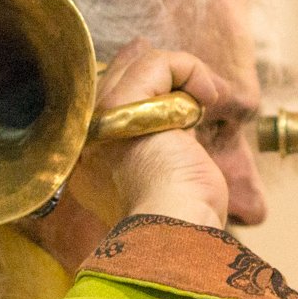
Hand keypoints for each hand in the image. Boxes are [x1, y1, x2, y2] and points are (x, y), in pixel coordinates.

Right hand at [72, 38, 233, 229]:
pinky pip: (156, 64)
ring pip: (138, 65)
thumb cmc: (183, 219)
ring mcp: (101, 123)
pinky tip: (209, 95)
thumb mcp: (169, 172)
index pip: (109, 100)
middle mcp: (87, 139)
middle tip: (203, 91)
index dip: (144, 80)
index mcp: (92, 160)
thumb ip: (161, 139)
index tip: (188, 88)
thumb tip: (182, 103)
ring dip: (184, 72)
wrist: (176, 234)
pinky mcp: (123, 108)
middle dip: (165, 72)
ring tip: (210, 97)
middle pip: (118, 75)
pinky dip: (188, 68)